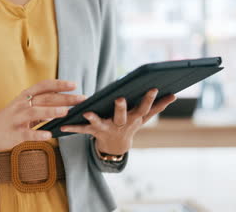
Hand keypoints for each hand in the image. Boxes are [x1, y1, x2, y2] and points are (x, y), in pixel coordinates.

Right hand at [0, 79, 85, 154]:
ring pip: (35, 112)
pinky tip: (49, 135)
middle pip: (45, 98)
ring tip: (65, 112)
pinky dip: (38, 134)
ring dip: (51, 111)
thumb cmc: (10, 118)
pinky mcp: (15, 133)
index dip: (59, 84)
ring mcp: (18, 118)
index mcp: (26, 96)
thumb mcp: (24, 106)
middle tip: (81, 99)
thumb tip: (64, 101)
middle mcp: (22, 104)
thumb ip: (41, 103)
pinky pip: (27, 133)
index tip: (74, 85)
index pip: (44, 86)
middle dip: (65, 98)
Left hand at [60, 88, 176, 154]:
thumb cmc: (129, 125)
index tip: (153, 88)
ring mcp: (106, 129)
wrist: (115, 147)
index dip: (148, 99)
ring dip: (93, 118)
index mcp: (133, 119)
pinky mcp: (93, 132)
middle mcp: (120, 124)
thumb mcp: (143, 118)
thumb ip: (157, 107)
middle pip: (122, 116)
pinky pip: (81, 130)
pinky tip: (61, 127)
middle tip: (120, 98)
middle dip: (121, 108)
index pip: (143, 109)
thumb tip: (174, 94)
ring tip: (88, 113)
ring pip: (100, 123)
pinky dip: (72, 128)